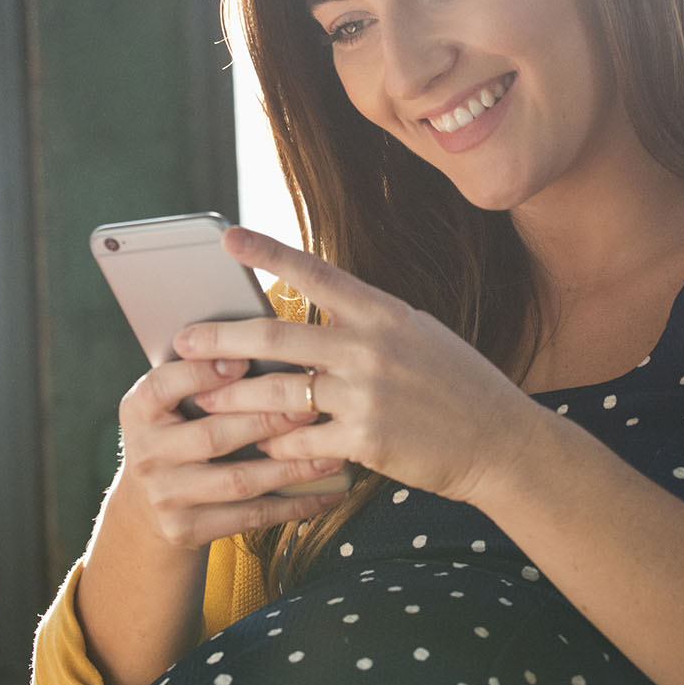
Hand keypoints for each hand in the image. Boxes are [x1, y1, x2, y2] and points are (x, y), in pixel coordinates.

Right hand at [114, 355, 345, 549]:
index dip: (201, 374)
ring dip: (290, 467)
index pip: (163, 386)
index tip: (243, 361)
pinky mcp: (186, 529)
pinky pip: (250, 517)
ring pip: (238, 480)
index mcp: (138, 409)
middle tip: (312, 407)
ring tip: (331, 453)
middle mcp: (145, 453)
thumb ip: (204, 375)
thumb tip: (269, 341)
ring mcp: (165, 495)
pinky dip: (294, 505)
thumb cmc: (178, 432)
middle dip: (267, 420)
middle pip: (213, 436)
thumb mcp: (173, 402)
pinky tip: (327, 492)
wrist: (147, 507)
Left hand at [177, 227, 543, 503]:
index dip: (267, 252)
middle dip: (221, 337)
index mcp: (382, 312)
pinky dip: (276, 445)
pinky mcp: (366, 439)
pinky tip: (260, 447)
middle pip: (276, 335)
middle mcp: (371, 346)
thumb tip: (310, 317)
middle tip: (183, 340)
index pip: (315, 272)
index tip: (226, 237)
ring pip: (276, 392)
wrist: (500, 440)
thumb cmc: (456, 385)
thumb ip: (365, 325)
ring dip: (233, 398)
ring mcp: (367, 393)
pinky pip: (301, 440)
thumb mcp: (417, 335)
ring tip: (203, 401)